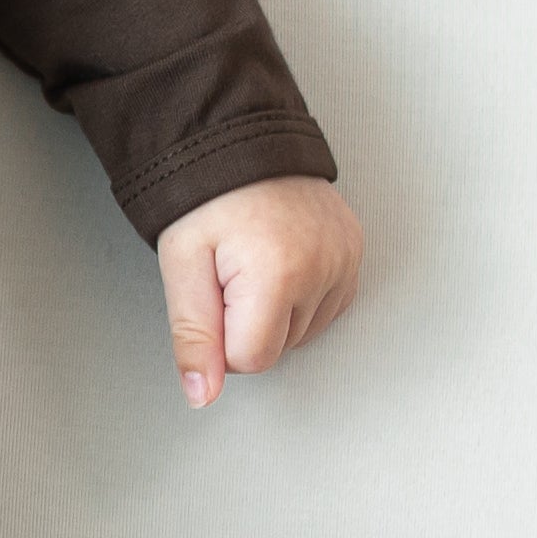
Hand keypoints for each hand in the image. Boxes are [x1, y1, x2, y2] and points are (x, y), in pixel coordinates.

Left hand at [154, 175, 362, 407]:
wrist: (239, 142)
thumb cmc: (205, 199)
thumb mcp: (181, 268)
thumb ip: (194, 337)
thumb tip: (202, 395)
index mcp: (278, 274)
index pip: (251, 359)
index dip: (220, 338)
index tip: (211, 293)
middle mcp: (324, 268)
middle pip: (280, 348)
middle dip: (246, 324)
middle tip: (228, 273)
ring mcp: (346, 259)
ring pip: (305, 332)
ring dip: (276, 313)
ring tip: (253, 263)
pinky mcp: (355, 252)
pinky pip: (329, 307)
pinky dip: (301, 298)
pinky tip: (279, 267)